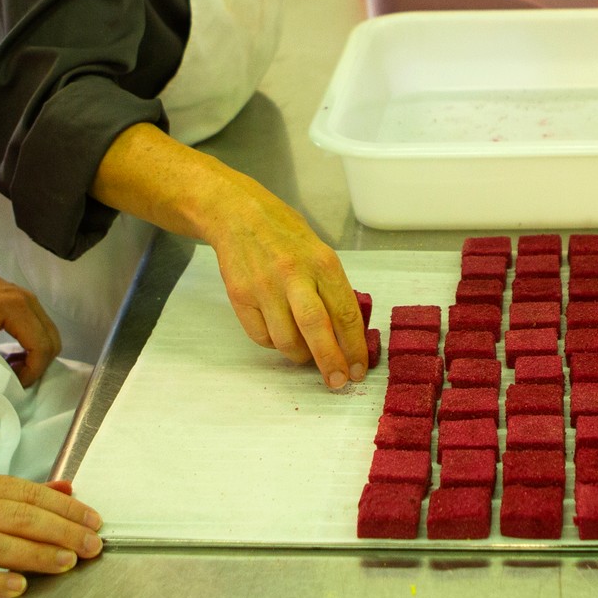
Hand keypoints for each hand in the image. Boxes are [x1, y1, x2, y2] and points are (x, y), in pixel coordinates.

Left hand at [0, 244, 58, 384]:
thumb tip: (3, 383)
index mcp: (18, 310)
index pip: (41, 348)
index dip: (33, 372)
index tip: (14, 384)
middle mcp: (31, 303)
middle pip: (53, 342)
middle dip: (39, 366)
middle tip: (16, 379)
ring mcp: (31, 300)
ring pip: (50, 335)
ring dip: (38, 356)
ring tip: (14, 367)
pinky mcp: (26, 301)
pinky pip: (42, 328)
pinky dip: (35, 345)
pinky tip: (14, 354)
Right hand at [0, 469, 101, 597]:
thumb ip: (11, 494)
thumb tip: (65, 488)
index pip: (23, 493)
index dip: (63, 507)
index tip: (93, 519)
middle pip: (16, 518)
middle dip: (61, 531)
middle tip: (93, 545)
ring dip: (37, 555)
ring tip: (68, 563)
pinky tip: (20, 587)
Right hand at [201, 172, 368, 389]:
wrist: (237, 215)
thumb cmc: (285, 234)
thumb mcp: (319, 251)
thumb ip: (332, 288)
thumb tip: (348, 333)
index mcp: (323, 263)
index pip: (345, 314)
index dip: (355, 347)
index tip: (359, 369)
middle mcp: (294, 275)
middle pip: (316, 330)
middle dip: (331, 362)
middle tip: (338, 382)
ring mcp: (264, 287)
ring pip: (286, 341)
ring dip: (301, 357)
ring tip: (307, 355)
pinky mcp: (240, 297)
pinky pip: (261, 337)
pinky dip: (275, 345)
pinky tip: (281, 335)